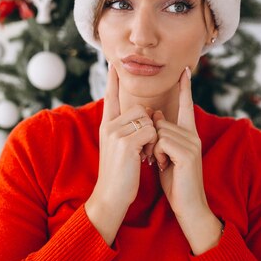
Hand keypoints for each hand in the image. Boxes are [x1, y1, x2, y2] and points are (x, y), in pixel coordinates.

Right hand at [85, 63, 156, 244]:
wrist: (111, 196)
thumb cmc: (120, 175)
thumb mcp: (120, 148)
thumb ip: (128, 129)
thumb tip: (148, 113)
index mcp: (106, 125)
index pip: (110, 97)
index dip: (112, 81)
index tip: (112, 64)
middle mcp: (108, 125)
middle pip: (140, 108)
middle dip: (150, 125)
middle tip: (145, 149)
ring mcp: (115, 133)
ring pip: (148, 119)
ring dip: (153, 137)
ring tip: (144, 155)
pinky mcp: (126, 142)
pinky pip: (151, 131)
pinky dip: (154, 145)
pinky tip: (145, 159)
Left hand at [152, 67, 221, 252]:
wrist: (188, 205)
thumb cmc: (174, 181)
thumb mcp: (166, 154)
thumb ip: (162, 135)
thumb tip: (154, 115)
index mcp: (189, 134)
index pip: (186, 106)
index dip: (185, 88)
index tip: (184, 70)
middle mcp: (193, 135)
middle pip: (161, 121)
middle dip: (152, 139)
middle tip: (158, 159)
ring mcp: (192, 143)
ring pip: (159, 131)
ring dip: (154, 149)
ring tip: (163, 164)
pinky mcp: (187, 153)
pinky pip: (161, 141)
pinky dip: (157, 154)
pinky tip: (165, 166)